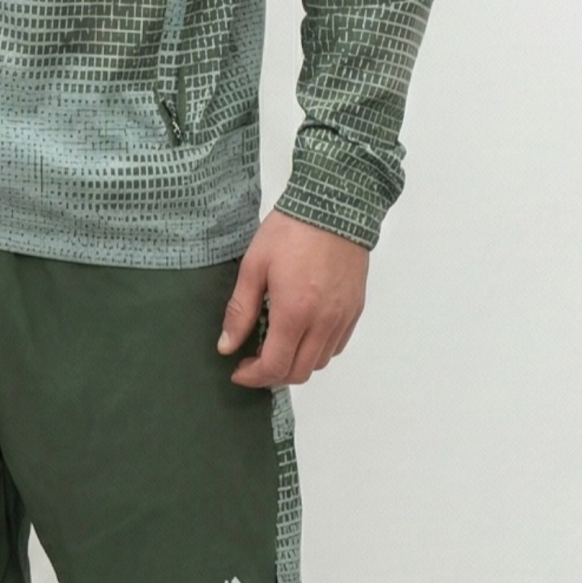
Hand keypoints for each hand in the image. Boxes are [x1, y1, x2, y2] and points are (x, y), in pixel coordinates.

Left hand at [217, 208, 368, 386]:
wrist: (335, 206)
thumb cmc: (291, 231)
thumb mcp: (254, 266)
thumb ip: (240, 310)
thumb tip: (226, 345)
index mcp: (295, 313)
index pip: (275, 366)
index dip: (253, 376)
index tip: (238, 370)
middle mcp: (323, 322)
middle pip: (299, 372)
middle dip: (272, 375)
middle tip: (253, 361)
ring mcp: (342, 317)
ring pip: (320, 363)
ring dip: (295, 364)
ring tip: (277, 347)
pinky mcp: (355, 309)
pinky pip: (337, 346)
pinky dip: (317, 351)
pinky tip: (301, 335)